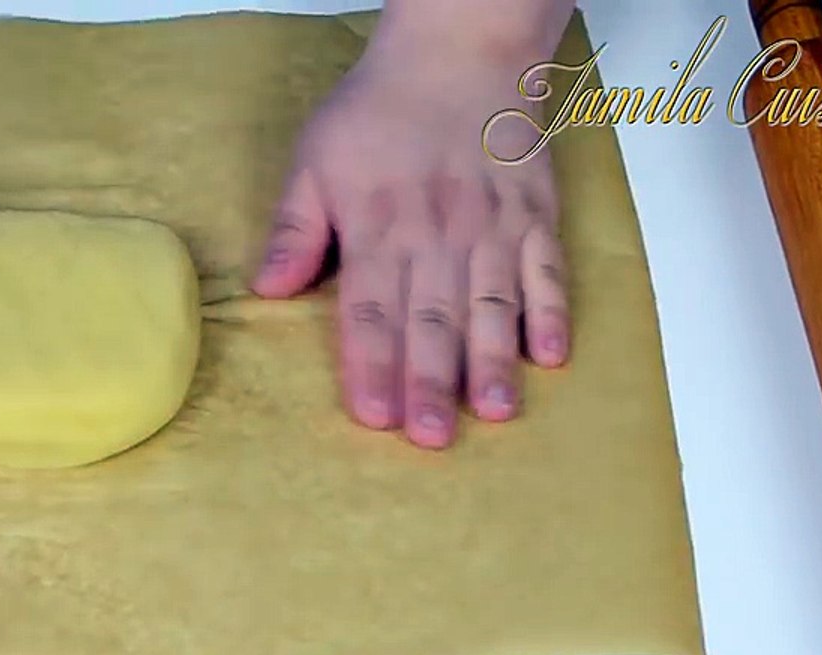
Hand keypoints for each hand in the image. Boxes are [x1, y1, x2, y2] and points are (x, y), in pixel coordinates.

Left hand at [252, 43, 569, 449]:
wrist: (460, 49)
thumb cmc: (380, 110)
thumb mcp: (315, 159)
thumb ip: (295, 229)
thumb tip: (268, 290)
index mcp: (379, 225)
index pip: (370, 309)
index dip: (372, 365)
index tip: (374, 415)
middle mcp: (439, 232)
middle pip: (432, 319)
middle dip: (430, 382)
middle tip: (430, 438)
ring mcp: (494, 225)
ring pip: (493, 304)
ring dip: (494, 361)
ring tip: (495, 412)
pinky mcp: (537, 213)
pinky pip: (548, 269)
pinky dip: (553, 313)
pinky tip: (552, 357)